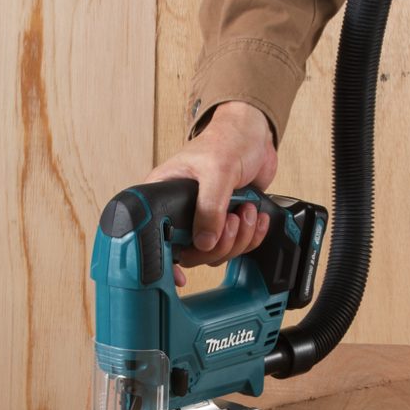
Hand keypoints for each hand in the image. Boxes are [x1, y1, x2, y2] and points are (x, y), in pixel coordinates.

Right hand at [145, 101, 277, 285]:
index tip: (178, 275)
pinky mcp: (224, 223)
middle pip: (191, 253)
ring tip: (246, 210)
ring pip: (215, 253)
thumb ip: (210, 207)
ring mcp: (203, 220)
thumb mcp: (217, 170)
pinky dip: (251, 236)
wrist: (255, 134)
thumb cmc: (228, 139)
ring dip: (239, 238)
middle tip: (230, 221)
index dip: (166, 260)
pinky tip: (255, 216)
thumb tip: (205, 241)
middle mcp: (180, 213)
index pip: (154, 236)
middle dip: (218, 244)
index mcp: (163, 197)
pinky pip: (235, 245)